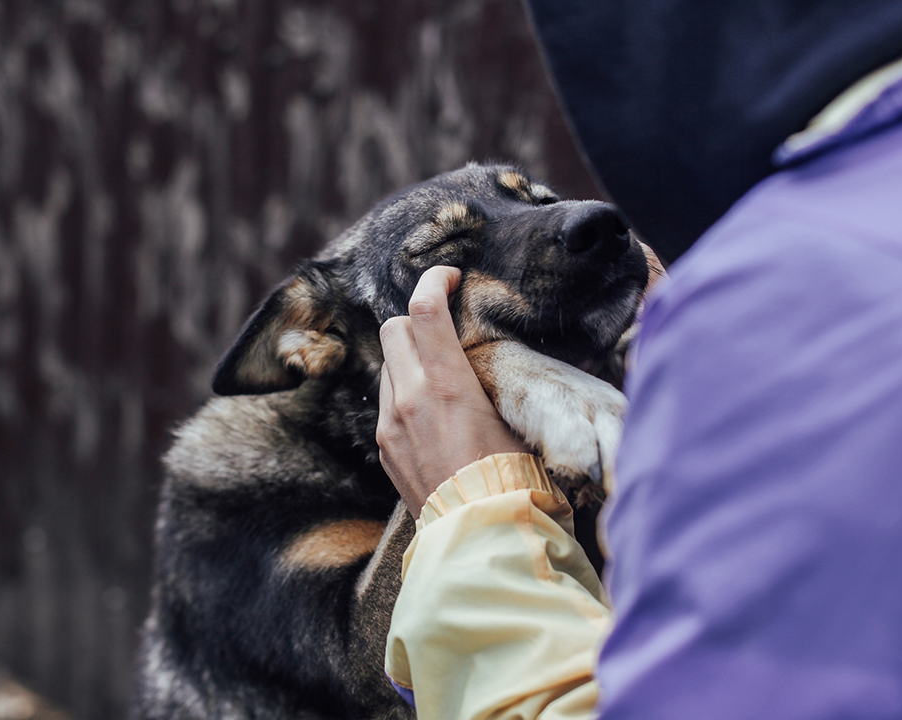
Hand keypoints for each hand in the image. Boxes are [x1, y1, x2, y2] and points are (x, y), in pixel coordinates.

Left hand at [377, 266, 526, 517]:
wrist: (484, 538)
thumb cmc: (516, 479)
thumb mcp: (514, 418)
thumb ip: (491, 381)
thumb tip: (491, 358)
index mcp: (447, 384)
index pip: (424, 308)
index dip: (434, 281)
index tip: (450, 278)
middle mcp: (409, 398)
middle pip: (393, 328)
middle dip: (416, 320)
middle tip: (445, 330)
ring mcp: (391, 425)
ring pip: (389, 367)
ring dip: (410, 361)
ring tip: (444, 380)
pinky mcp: (385, 449)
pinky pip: (388, 404)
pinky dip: (405, 396)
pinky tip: (435, 418)